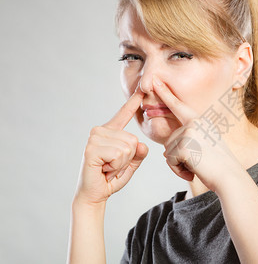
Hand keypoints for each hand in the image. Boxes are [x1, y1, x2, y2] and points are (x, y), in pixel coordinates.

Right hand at [74, 87, 148, 203]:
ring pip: (127, 148)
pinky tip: (104, 169)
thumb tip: (141, 145)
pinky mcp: (91, 149)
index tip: (141, 87)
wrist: (95, 194)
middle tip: (112, 166)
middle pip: (133, 139)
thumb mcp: (131, 163)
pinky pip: (119, 155)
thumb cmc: (111, 178)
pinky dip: (116, 167)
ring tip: (108, 168)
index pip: (124, 114)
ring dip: (121, 164)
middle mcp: (100, 131)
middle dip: (128, 158)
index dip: (133, 102)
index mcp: (110, 131)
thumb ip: (139, 153)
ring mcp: (94, 139)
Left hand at [153, 75, 243, 192]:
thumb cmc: (219, 165)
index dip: (165, 93)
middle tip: (197, 163)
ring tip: (197, 167)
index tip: (154, 80)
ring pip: (168, 152)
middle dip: (177, 156)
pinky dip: (178, 170)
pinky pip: (169, 161)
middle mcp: (194, 122)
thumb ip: (187, 142)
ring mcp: (188, 133)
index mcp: (200, 120)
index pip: (178, 105)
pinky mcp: (182, 146)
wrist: (230, 177)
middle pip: (169, 140)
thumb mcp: (205, 145)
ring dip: (178, 164)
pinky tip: (193, 171)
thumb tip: (164, 151)